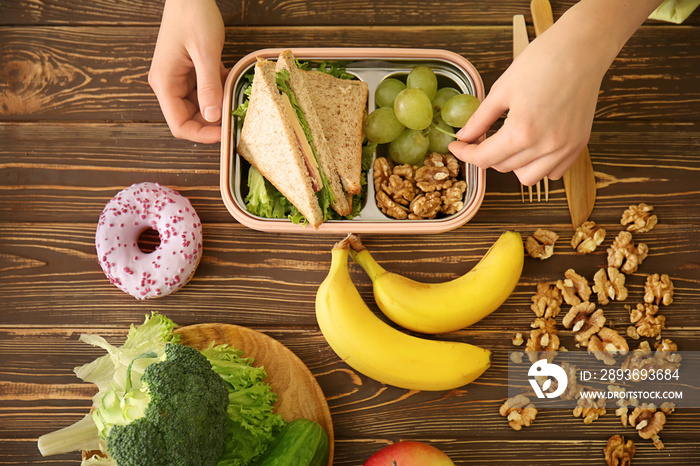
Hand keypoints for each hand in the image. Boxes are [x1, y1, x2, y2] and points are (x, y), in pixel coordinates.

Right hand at [149, 0, 226, 143]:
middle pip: (190, 119)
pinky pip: (207, 92)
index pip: (179, 125)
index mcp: (165, 83)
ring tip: (235, 99)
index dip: (201, 135)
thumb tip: (212, 117)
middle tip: (236, 119)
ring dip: (218, 107)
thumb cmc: (193, 15)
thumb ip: (208, 85)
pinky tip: (232, 84)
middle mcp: (169, 84)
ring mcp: (181, 79)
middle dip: (213, 123)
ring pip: (201, 107)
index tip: (225, 135)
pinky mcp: (192, 72)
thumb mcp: (204, 51)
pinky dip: (220, 92)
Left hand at [448, 0, 663, 185]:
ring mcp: (565, 148)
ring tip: (509, 143)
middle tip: (482, 137)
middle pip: (503, 167)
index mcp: (521, 132)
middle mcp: (545, 146)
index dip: (465, 153)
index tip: (457, 146)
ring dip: (513, 165)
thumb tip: (464, 136)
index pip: (483, 158)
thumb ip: (480, 119)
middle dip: (487, 154)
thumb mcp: (501, 90)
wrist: (582, 49)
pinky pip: (553, 172)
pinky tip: (533, 147)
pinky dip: (539, 165)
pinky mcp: (579, 144)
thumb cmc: (541, 62)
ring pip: (528, 177)